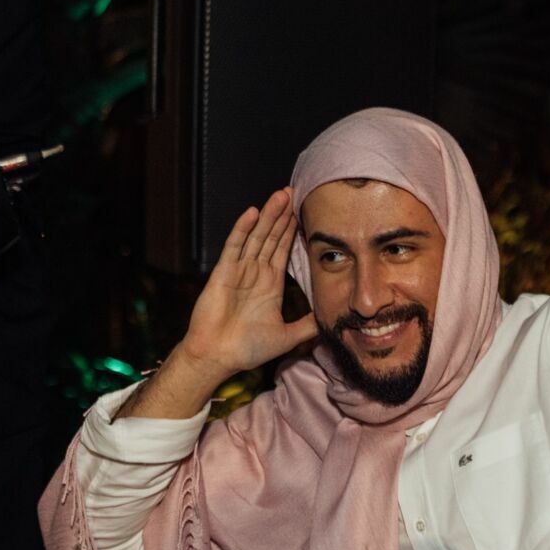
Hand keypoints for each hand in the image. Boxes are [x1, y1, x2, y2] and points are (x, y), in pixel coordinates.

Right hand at [178, 188, 319, 380]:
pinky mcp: (223, 272)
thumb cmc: (247, 349)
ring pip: (256, 236)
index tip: (303, 212)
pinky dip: (242, 229)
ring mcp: (238, 270)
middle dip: (282, 215)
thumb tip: (330, 320)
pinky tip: (253, 212)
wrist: (219, 358)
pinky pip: (234, 246)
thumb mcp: (287, 337)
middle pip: (271, 237)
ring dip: (268, 215)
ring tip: (280, 194)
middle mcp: (254, 273)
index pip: (282, 250)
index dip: (292, 231)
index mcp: (269, 284)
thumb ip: (307, 326)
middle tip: (294, 191)